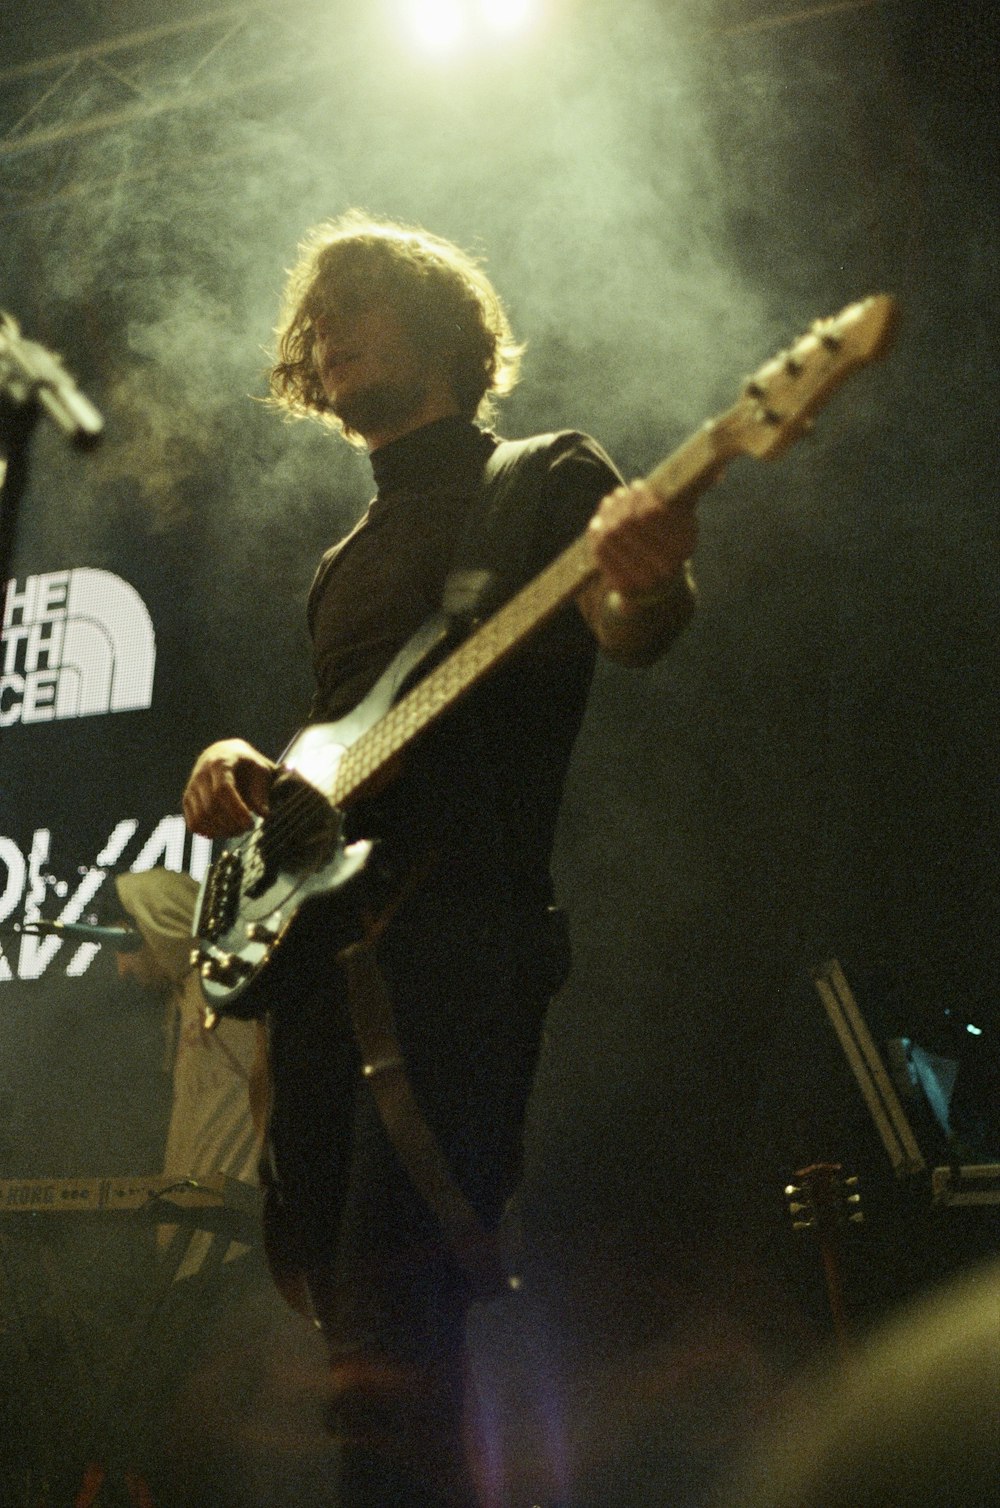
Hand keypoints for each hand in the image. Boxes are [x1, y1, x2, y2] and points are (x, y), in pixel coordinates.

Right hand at [182, 738, 276, 837]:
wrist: (224, 753)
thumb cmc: (247, 763)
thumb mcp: (260, 769)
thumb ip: (262, 791)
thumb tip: (263, 814)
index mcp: (220, 762)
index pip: (222, 789)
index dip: (236, 810)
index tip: (250, 823)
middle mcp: (201, 774)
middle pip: (211, 806)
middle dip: (231, 823)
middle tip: (247, 828)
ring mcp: (192, 788)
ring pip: (200, 817)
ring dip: (221, 831)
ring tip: (238, 830)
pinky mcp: (187, 800)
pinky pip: (193, 823)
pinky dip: (209, 833)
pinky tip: (224, 831)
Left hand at [586, 479, 698, 601]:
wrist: (660, 589)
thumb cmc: (672, 546)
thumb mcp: (686, 525)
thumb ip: (690, 498)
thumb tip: (716, 471)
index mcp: (682, 546)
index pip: (653, 513)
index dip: (642, 497)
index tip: (638, 486)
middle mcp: (664, 564)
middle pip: (630, 523)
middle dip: (623, 504)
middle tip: (621, 493)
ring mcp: (641, 577)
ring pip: (613, 535)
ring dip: (608, 515)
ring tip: (610, 502)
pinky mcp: (621, 583)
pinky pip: (602, 553)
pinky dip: (597, 534)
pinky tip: (599, 521)